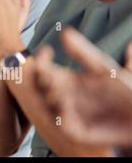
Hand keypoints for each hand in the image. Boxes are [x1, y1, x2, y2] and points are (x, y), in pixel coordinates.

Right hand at [34, 27, 131, 147]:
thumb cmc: (124, 91)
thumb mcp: (102, 67)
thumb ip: (82, 52)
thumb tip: (65, 31)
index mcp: (67, 81)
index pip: (45, 69)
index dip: (42, 60)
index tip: (46, 50)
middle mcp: (64, 96)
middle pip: (41, 87)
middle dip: (39, 79)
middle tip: (46, 72)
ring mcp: (69, 114)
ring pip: (48, 105)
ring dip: (48, 96)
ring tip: (54, 87)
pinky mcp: (77, 131)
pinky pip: (64, 125)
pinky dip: (61, 116)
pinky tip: (65, 104)